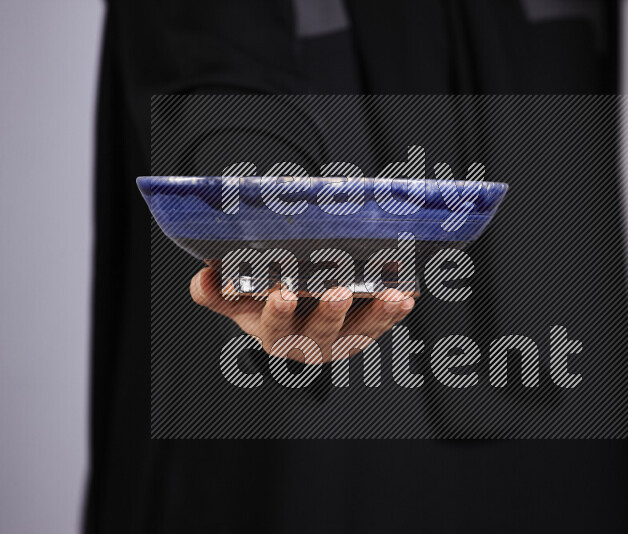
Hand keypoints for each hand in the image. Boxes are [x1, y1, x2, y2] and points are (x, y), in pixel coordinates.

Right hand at [189, 267, 414, 362]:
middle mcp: (307, 342)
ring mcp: (339, 339)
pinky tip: (407, 296)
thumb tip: (203, 278)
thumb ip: (217, 292)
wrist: (291, 313)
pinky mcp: (363, 333)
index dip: (278, 312)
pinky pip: (382, 325)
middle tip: (339, 292)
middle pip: (320, 333)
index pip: (274, 325)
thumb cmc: (264, 303)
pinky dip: (395, 313)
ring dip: (376, 315)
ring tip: (392, 296)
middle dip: (330, 314)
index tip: (282, 294)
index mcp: (274, 332)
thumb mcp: (237, 300)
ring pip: (359, 331)